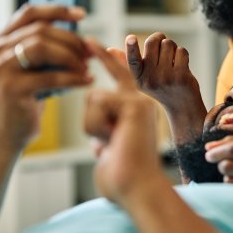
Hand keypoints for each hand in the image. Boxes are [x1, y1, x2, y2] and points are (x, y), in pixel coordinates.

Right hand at [0, 4, 91, 152]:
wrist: (6, 137)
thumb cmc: (25, 101)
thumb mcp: (32, 70)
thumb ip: (44, 49)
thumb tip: (79, 33)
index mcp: (0, 41)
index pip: (30, 13)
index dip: (57, 10)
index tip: (82, 14)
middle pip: (41, 30)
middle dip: (71, 40)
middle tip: (91, 52)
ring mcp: (0, 68)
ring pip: (42, 47)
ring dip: (71, 56)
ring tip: (86, 68)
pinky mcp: (11, 89)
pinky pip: (50, 76)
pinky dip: (73, 77)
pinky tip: (87, 81)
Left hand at [85, 41, 163, 203]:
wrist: (137, 189)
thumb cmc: (123, 181)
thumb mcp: (110, 156)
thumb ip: (106, 143)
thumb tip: (102, 144)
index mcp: (135, 113)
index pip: (120, 79)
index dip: (109, 60)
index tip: (94, 42)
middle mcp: (140, 103)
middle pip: (102, 86)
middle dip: (95, 106)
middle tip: (101, 98)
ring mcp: (139, 101)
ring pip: (93, 97)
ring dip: (92, 125)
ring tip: (110, 143)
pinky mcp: (134, 104)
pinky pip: (97, 102)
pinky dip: (96, 125)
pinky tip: (112, 139)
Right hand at [114, 33, 201, 114]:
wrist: (182, 106)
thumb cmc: (161, 87)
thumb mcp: (142, 78)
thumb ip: (128, 63)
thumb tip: (110, 49)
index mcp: (138, 77)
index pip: (133, 61)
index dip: (131, 48)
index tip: (130, 38)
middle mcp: (150, 78)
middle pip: (152, 42)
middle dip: (160, 38)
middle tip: (163, 44)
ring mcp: (166, 78)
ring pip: (168, 44)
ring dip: (173, 47)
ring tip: (173, 60)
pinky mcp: (181, 77)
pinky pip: (181, 51)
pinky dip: (183, 54)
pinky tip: (182, 65)